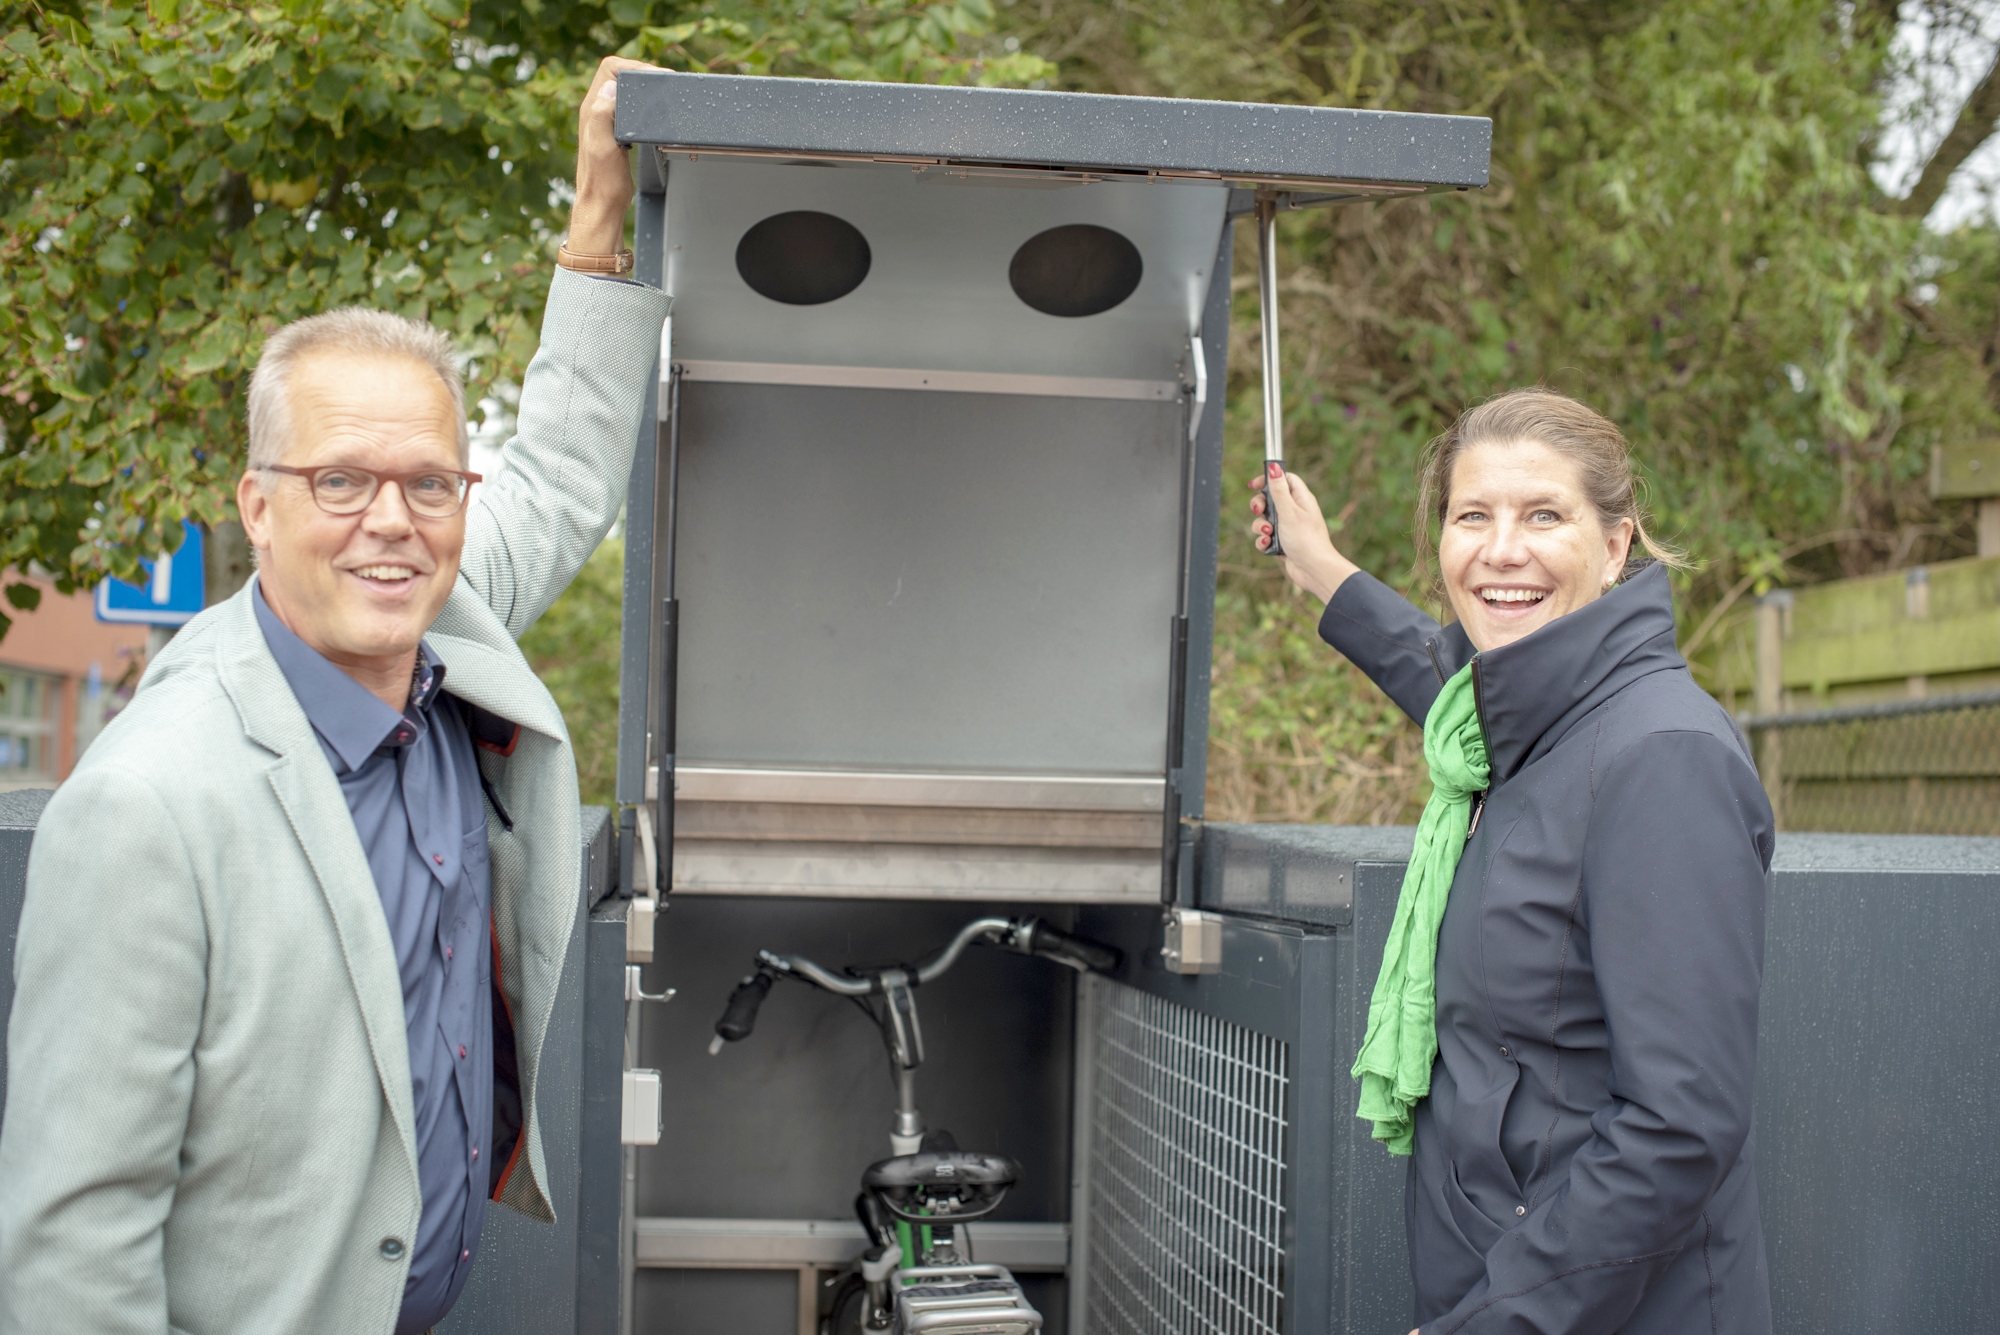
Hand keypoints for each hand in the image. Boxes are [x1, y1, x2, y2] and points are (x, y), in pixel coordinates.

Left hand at [568, 56, 661, 255]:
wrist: (602, 207)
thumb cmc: (603, 183)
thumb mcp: (602, 148)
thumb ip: (602, 116)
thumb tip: (609, 88)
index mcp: (593, 109)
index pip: (610, 69)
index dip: (634, 66)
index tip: (655, 77)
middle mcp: (597, 111)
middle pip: (618, 74)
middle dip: (642, 72)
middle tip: (664, 83)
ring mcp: (606, 121)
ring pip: (624, 90)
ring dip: (643, 87)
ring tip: (662, 94)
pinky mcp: (616, 132)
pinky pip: (628, 107)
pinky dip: (643, 104)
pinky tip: (653, 115)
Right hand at [1248, 462, 1359, 604]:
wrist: (1313, 569)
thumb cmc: (1305, 539)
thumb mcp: (1289, 511)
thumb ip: (1278, 490)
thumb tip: (1274, 466)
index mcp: (1301, 499)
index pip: (1284, 479)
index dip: (1269, 479)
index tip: (1254, 485)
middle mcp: (1295, 511)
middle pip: (1270, 499)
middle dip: (1260, 506)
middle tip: (1258, 511)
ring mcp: (1288, 527)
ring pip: (1265, 520)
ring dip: (1260, 526)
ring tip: (1268, 533)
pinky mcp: (1283, 542)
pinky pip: (1266, 537)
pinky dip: (1264, 541)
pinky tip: (1269, 545)